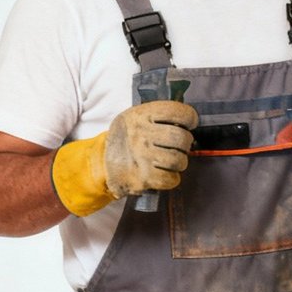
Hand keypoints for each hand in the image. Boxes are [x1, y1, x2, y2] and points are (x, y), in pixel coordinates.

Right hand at [50, 100, 198, 215]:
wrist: (102, 163)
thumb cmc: (128, 139)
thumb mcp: (137, 118)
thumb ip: (160, 115)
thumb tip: (189, 119)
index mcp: (140, 115)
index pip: (178, 112)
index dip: (189, 118)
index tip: (188, 124)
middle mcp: (140, 134)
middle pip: (182, 138)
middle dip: (185, 144)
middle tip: (178, 146)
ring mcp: (141, 157)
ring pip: (179, 160)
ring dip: (180, 162)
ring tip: (170, 161)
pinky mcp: (142, 178)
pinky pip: (172, 179)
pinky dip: (172, 179)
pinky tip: (164, 174)